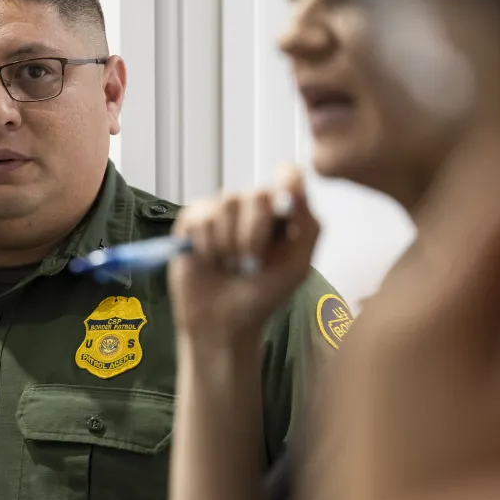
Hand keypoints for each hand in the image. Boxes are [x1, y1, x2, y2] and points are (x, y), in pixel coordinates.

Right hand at [168, 167, 319, 343]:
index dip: (287, 181)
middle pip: (257, 193)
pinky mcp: (191, 221)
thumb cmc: (262, 296)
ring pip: (226, 203)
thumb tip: (298, 191)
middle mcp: (250, 207)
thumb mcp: (297, 267)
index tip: (286, 203)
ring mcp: (219, 212)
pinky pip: (200, 217)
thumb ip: (307, 227)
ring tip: (228, 264)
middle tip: (251, 263)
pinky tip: (208, 261)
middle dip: (254, 235)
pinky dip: (205, 245)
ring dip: (228, 243)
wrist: (223, 323)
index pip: (288, 176)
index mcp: (281, 214)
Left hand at [253, 137, 499, 499]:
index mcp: (431, 306)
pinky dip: (451, 306)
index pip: (489, 192)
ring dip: (484, 265)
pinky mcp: (349, 367)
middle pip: (460, 226)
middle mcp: (380, 307)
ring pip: (435, 267)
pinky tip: (483, 352)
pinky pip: (408, 308)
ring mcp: (357, 338)